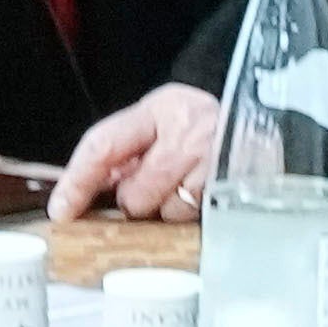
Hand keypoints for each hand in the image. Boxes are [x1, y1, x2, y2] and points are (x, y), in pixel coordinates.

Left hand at [49, 83, 223, 221]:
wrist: (266, 123)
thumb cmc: (203, 125)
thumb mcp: (162, 119)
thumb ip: (127, 148)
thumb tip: (89, 188)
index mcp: (161, 109)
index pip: (104, 146)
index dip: (78, 181)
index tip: (61, 209)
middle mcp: (189, 133)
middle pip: (135, 192)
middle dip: (135, 198)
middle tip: (154, 183)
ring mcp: (216, 163)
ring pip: (166, 211)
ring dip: (168, 206)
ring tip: (185, 183)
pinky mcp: (233, 189)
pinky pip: (196, 218)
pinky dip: (193, 211)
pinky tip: (203, 190)